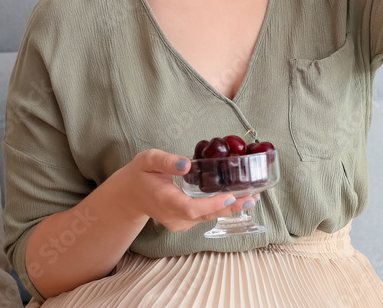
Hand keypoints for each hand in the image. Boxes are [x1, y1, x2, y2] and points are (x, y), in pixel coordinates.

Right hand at [119, 148, 257, 232]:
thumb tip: (185, 164)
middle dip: (230, 207)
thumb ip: (165, 161)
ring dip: (229, 209)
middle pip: (204, 216)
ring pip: (207, 218)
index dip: (212, 205)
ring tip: (252, 198)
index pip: (190, 208)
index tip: (231, 196)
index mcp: (165, 200)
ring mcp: (179, 222)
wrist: (130, 195)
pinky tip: (237, 199)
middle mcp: (173, 216)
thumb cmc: (140, 174)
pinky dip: (221, 208)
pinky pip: (204, 217)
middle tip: (252, 198)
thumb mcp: (148, 160)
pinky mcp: (184, 223)